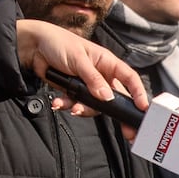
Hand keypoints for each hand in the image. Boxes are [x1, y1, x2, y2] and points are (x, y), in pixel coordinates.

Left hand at [15, 19, 148, 116]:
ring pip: (95, 106)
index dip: (138, 93)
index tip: (143, 108)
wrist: (34, 47)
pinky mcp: (76, 93)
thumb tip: (107, 97)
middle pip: (116, 99)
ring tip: (72, 108)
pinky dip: (68, 106)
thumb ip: (93, 79)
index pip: (129, 78)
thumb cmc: (59, 44)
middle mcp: (102, 76)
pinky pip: (78, 105)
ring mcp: (89, 86)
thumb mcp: (78, 59)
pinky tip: (59, 103)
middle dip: (119, 115)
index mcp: (107, 63)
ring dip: (84, 109)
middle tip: (127, 133)